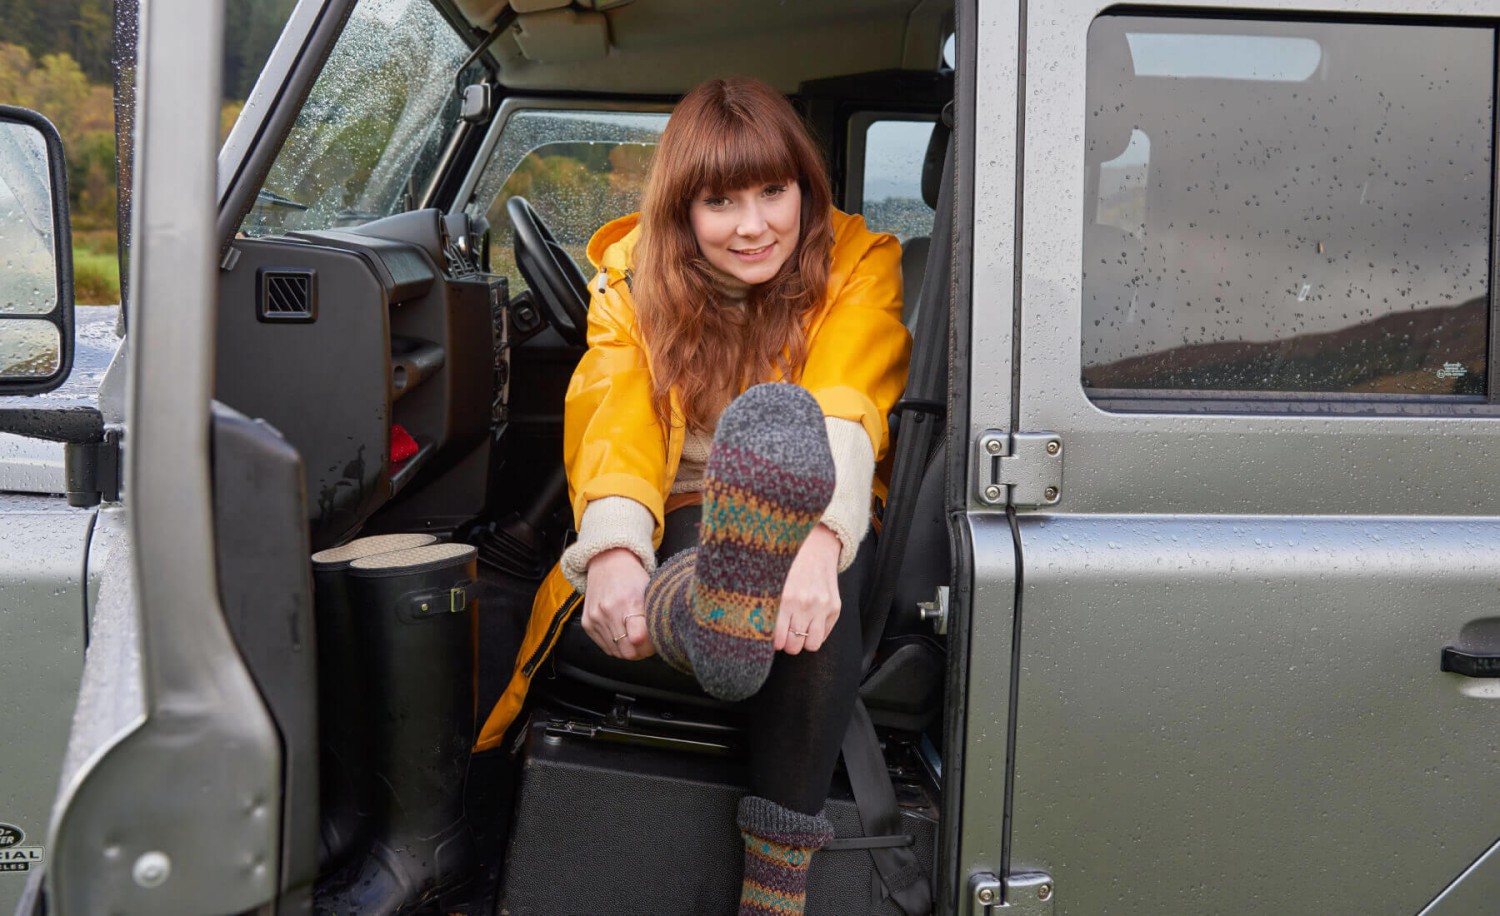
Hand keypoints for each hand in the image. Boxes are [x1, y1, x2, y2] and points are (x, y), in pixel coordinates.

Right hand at [581, 548, 653, 659]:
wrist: (607, 563)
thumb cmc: (632, 577)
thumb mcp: (649, 591)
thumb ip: (655, 616)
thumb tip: (663, 640)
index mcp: (628, 601)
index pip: (639, 639)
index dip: (650, 646)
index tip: (656, 642)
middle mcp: (609, 611)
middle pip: (628, 652)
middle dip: (641, 652)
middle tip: (648, 643)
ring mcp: (595, 618)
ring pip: (617, 653)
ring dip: (629, 649)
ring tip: (636, 637)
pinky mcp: (587, 624)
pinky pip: (606, 648)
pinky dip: (616, 646)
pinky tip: (623, 635)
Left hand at [774, 524, 842, 653]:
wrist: (816, 548)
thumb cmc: (788, 566)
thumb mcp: (771, 581)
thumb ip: (764, 605)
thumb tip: (756, 633)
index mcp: (785, 598)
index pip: (778, 638)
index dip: (774, 642)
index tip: (773, 638)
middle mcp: (804, 604)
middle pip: (794, 645)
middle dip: (788, 643)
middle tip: (785, 635)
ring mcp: (822, 606)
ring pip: (812, 644)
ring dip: (803, 641)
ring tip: (797, 631)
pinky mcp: (835, 607)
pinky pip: (824, 635)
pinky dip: (816, 633)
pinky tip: (809, 621)